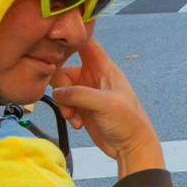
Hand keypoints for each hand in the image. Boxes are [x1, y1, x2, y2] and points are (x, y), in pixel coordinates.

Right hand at [48, 35, 164, 177]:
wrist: (131, 147)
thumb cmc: (128, 121)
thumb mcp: (105, 104)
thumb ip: (79, 94)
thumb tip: (57, 92)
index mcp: (104, 68)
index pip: (86, 42)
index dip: (71, 39)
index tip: (55, 47)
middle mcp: (93, 77)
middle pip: (65, 69)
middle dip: (61, 87)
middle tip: (67, 103)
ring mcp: (87, 93)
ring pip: (62, 89)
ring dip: (64, 104)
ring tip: (73, 117)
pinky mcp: (81, 108)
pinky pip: (64, 104)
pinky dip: (67, 114)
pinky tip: (78, 124)